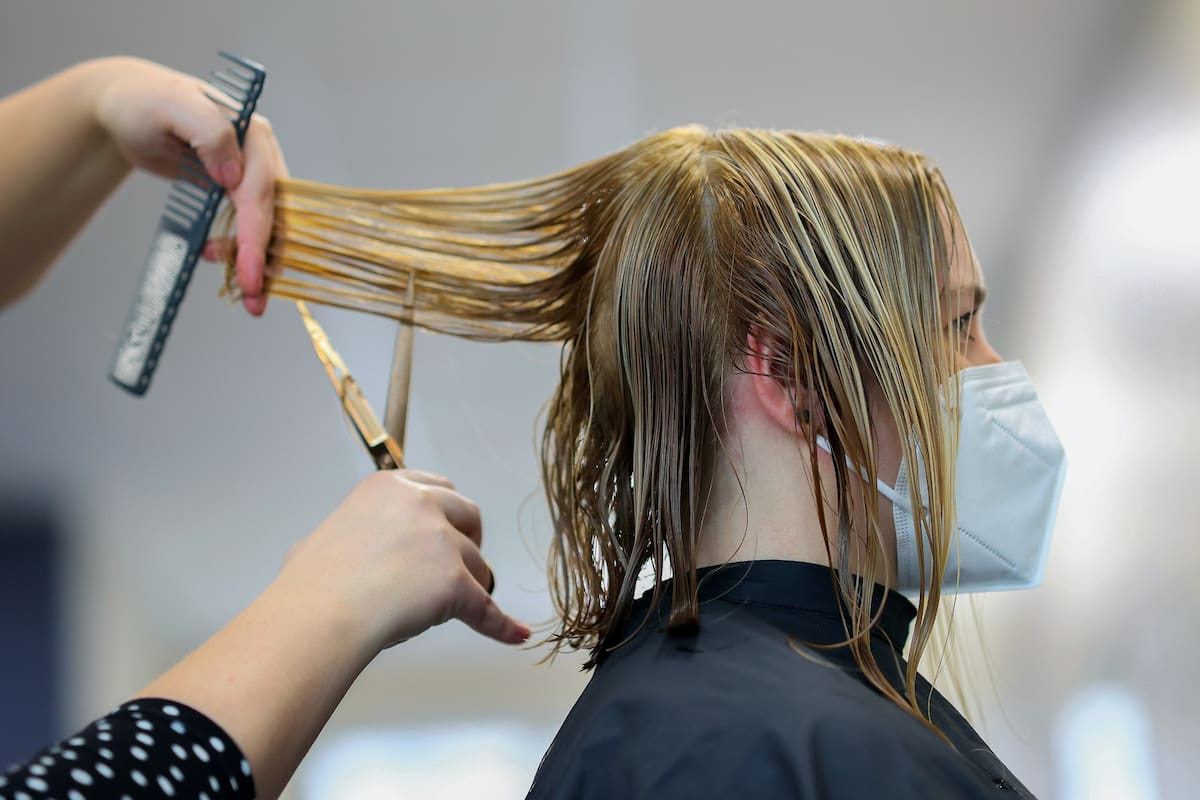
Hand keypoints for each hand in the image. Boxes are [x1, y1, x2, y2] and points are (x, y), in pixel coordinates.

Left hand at [88, 56, 285, 315]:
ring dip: (259, 261)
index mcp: (252, 134)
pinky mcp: (235, 190)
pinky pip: (249, 225)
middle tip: (254, 298)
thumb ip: (211, 132)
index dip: (257, 236)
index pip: (261, 193)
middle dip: (267, 260)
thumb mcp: (172, 106)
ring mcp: (249, 173)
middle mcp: (259, 155)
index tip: (250, 274)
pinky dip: (242, 249)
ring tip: (241, 290)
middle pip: (275, 215)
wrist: (123, 106)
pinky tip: (217, 257)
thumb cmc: (143, 102)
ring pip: (268, 225)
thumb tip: (233, 176)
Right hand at [272, 469, 530, 652]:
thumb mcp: (317, 540)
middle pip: (468, 515)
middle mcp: (420, 504)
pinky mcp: (455, 582)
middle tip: (457, 564)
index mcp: (389, 487)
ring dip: (470, 585)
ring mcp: (442, 542)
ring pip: (478, 564)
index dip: (447, 512)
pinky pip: (486, 608)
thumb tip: (318, 550)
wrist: (318, 614)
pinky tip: (514, 633)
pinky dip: (500, 624)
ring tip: (448, 609)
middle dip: (468, 539)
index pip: (438, 487)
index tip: (446, 528)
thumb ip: (338, 537)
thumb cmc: (309, 584)